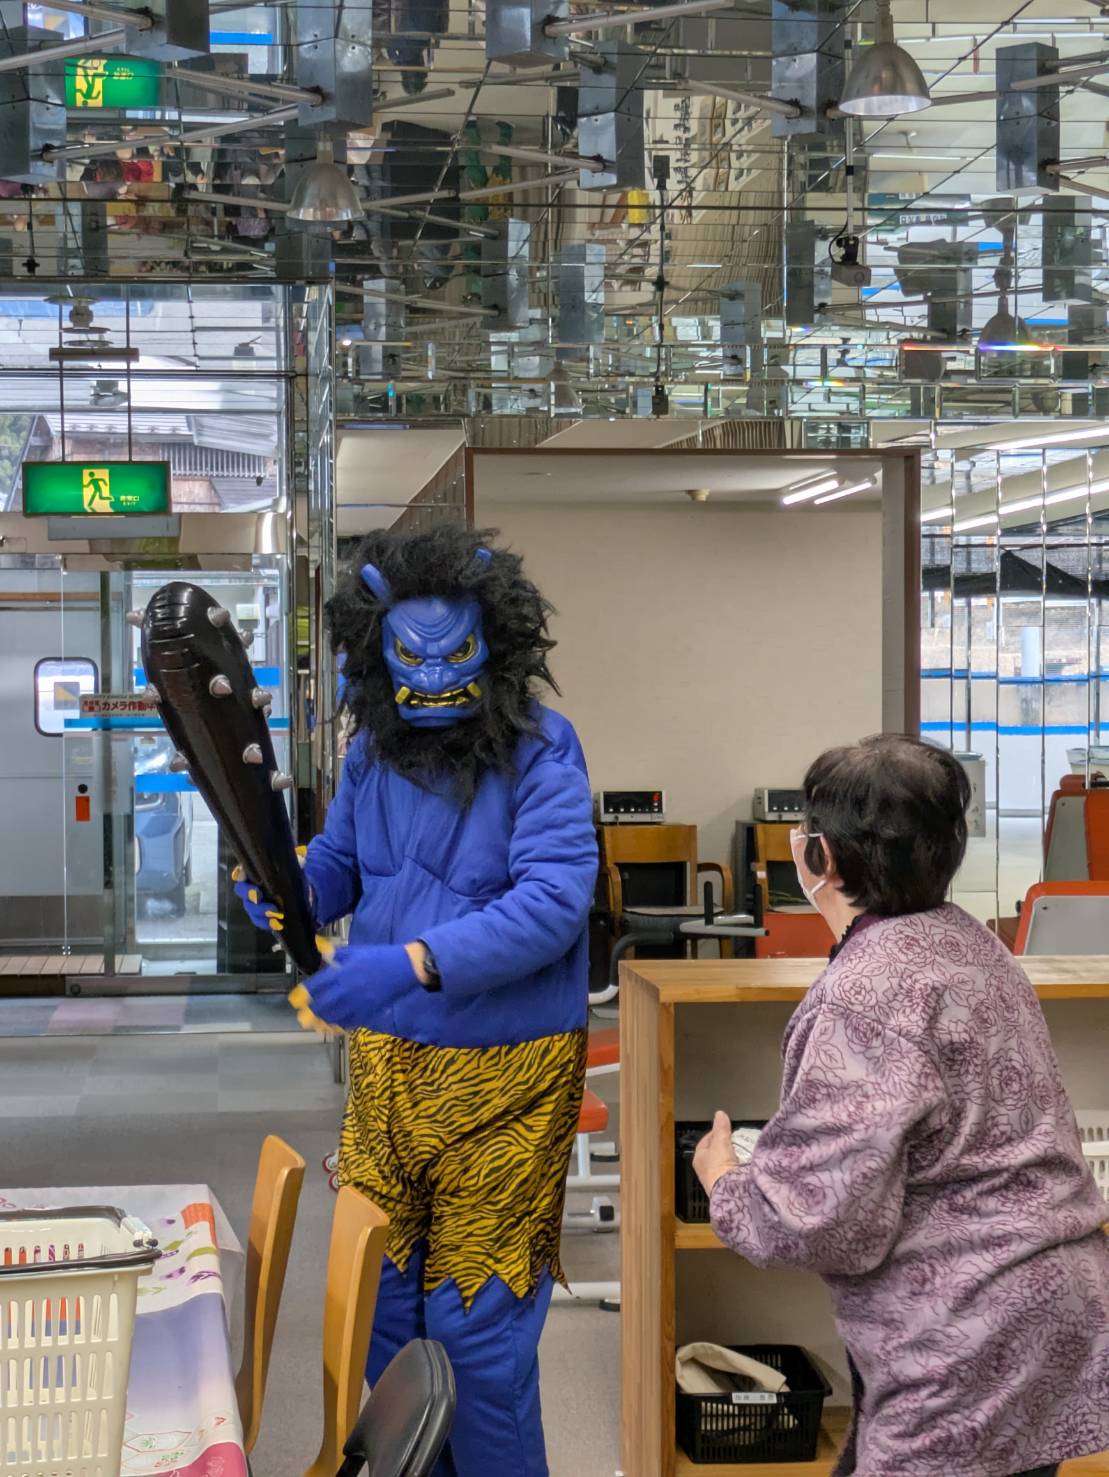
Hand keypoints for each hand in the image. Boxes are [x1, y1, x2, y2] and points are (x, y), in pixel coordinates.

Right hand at [232, 848, 307, 933]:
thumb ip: (296, 859)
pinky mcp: (261, 916)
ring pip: (250, 908)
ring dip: (260, 910)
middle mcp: (250, 887)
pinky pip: (259, 921)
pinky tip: (277, 923)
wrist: (299, 893)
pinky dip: (267, 923)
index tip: (242, 875)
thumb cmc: (291, 875)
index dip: (239, 873)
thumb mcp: (294, 865)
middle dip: (248, 893)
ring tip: (274, 911)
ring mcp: (254, 903)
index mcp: (254, 873)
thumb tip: (302, 856)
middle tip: (259, 895)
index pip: (241, 871)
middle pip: (242, 890)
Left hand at [302, 943, 418, 1031]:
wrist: (404, 968)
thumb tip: (321, 953)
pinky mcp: (368, 1012)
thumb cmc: (379, 957)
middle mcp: (346, 990)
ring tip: (315, 1022)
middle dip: (310, 1010)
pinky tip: (333, 1025)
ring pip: (333, 1016)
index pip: (316, 986)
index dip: (303, 994)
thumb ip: (336, 954)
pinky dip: (338, 1025)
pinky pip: (349, 1022)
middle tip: (304, 1013)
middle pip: (322, 1005)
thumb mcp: (355, 950)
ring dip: (322, 1020)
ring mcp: (357, 1004)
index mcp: (342, 973)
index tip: (295, 999)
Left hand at [693, 1111, 741, 1196]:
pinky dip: (738, 1167)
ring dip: (732, 1156)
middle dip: (725, 1145)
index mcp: (699, 1158)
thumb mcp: (720, 1141)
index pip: (706, 1141)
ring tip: (742, 1151)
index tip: (725, 1128)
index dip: (716, 1133)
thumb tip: (720, 1114)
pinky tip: (744, 1164)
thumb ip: (721, 1127)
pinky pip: (732, 1172)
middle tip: (736, 1140)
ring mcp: (715, 1178)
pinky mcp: (727, 1186)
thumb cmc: (719, 1166)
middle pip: (716, 1152)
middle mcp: (705, 1169)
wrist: (729, 1191)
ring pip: (724, 1162)